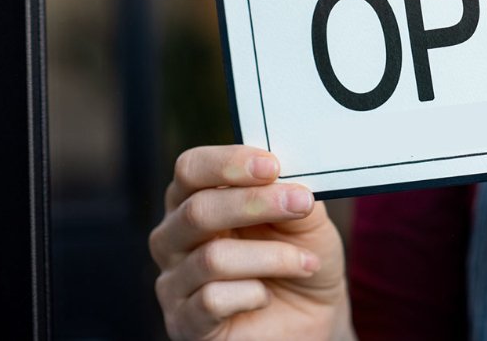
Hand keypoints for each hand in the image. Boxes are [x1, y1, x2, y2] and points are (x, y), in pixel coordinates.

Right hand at [150, 145, 351, 339]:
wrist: (312, 317)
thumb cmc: (301, 257)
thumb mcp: (306, 220)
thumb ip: (292, 193)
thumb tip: (286, 176)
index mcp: (196, 200)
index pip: (191, 169)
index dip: (228, 163)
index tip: (272, 166)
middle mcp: (174, 238)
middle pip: (197, 210)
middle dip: (255, 203)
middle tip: (302, 205)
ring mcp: (174, 283)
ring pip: (213, 258)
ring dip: (272, 257)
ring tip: (306, 263)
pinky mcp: (184, 323)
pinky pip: (212, 300)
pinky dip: (252, 294)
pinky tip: (266, 296)